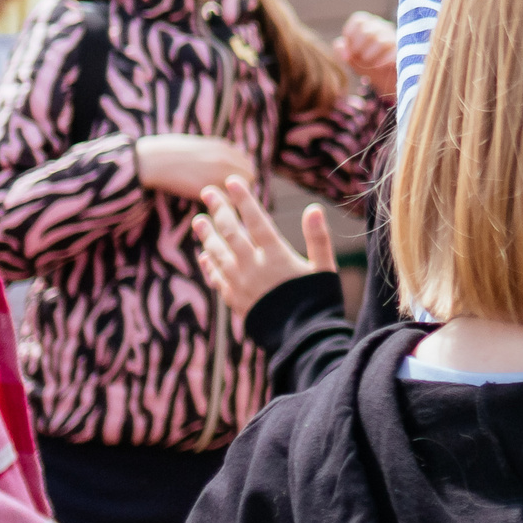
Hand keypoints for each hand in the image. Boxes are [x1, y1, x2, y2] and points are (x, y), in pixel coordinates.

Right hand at [135, 134, 256, 202]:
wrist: (152, 160)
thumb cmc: (169, 152)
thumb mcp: (199, 145)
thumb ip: (217, 152)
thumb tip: (228, 162)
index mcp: (223, 147)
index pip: (247, 164)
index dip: (242, 175)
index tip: (233, 184)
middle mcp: (225, 159)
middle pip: (249, 177)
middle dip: (243, 187)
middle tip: (230, 196)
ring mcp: (217, 173)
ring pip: (240, 190)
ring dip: (235, 196)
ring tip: (223, 202)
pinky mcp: (207, 188)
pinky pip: (226, 200)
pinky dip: (224, 205)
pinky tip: (214, 206)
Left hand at [192, 176, 334, 319]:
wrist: (302, 341)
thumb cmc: (317, 302)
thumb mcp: (324, 268)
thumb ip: (318, 237)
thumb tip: (313, 209)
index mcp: (276, 255)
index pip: (255, 220)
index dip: (243, 199)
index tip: (231, 181)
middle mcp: (253, 267)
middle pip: (230, 232)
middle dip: (219, 210)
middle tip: (207, 192)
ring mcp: (241, 285)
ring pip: (218, 254)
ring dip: (207, 235)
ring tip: (198, 220)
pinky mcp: (236, 301)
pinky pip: (217, 279)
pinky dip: (210, 265)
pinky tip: (205, 256)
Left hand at [335, 10, 396, 95]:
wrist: (386, 79)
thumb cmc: (366, 63)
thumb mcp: (351, 57)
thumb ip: (342, 49)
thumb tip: (341, 44)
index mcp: (369, 24)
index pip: (359, 20)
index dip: (350, 35)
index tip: (350, 49)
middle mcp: (383, 27)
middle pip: (368, 31)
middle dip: (359, 47)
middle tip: (359, 58)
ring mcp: (395, 37)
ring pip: (381, 41)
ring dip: (370, 55)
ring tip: (369, 63)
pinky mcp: (403, 50)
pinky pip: (393, 53)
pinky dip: (382, 61)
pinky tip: (379, 66)